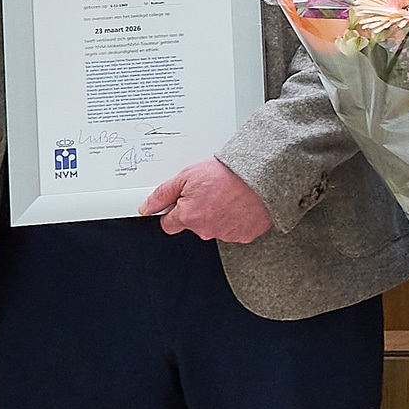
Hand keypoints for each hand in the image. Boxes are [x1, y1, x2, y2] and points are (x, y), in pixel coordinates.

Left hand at [138, 158, 274, 244]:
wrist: (261, 176)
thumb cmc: (228, 174)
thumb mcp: (188, 175)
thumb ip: (164, 194)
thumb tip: (146, 207)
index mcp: (189, 216)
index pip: (169, 224)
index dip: (175, 212)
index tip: (182, 203)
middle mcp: (206, 230)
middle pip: (194, 226)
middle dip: (199, 212)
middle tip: (210, 193)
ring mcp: (227, 235)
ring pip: (214, 228)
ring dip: (218, 216)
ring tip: (228, 196)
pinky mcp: (245, 235)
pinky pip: (235, 230)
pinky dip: (236, 220)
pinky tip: (240, 205)